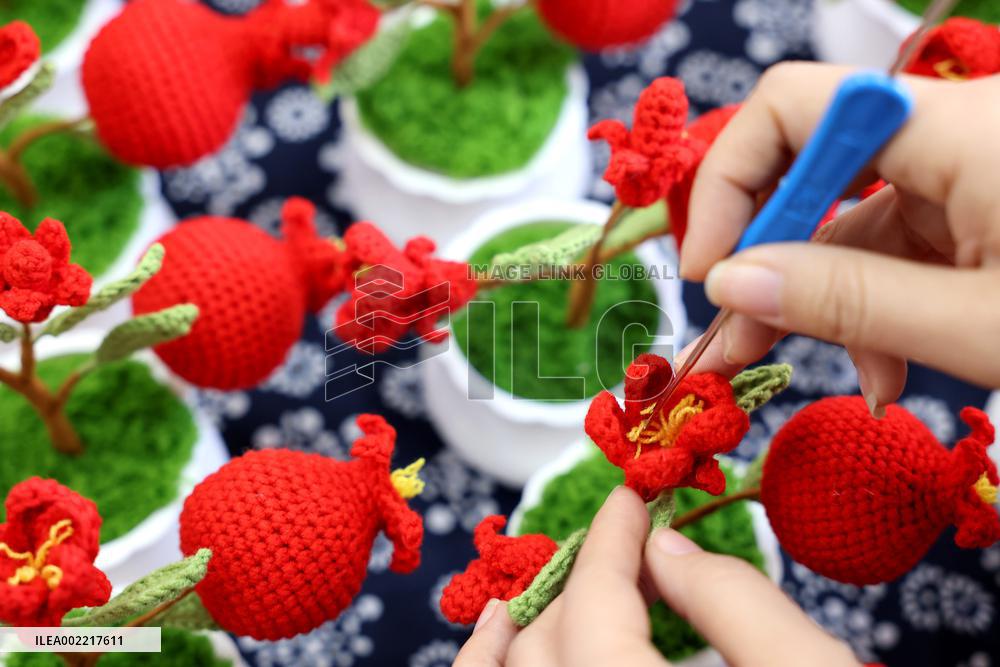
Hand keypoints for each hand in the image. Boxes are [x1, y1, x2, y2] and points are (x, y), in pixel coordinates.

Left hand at [454, 486, 856, 665]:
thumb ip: (735, 603)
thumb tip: (663, 547)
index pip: (593, 613)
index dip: (610, 543)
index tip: (630, 501)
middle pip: (553, 647)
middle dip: (588, 581)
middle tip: (632, 547)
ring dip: (526, 624)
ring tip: (555, 577)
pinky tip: (502, 632)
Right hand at [679, 63, 999, 413]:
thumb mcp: (977, 325)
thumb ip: (844, 299)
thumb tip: (732, 284)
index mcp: (954, 132)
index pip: (791, 108)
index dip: (730, 181)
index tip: (708, 269)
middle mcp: (955, 134)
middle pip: (815, 175)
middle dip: (771, 264)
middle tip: (729, 342)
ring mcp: (971, 172)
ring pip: (858, 224)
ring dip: (833, 304)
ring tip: (850, 381)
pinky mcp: (985, 207)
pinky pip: (903, 246)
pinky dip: (882, 306)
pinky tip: (889, 368)